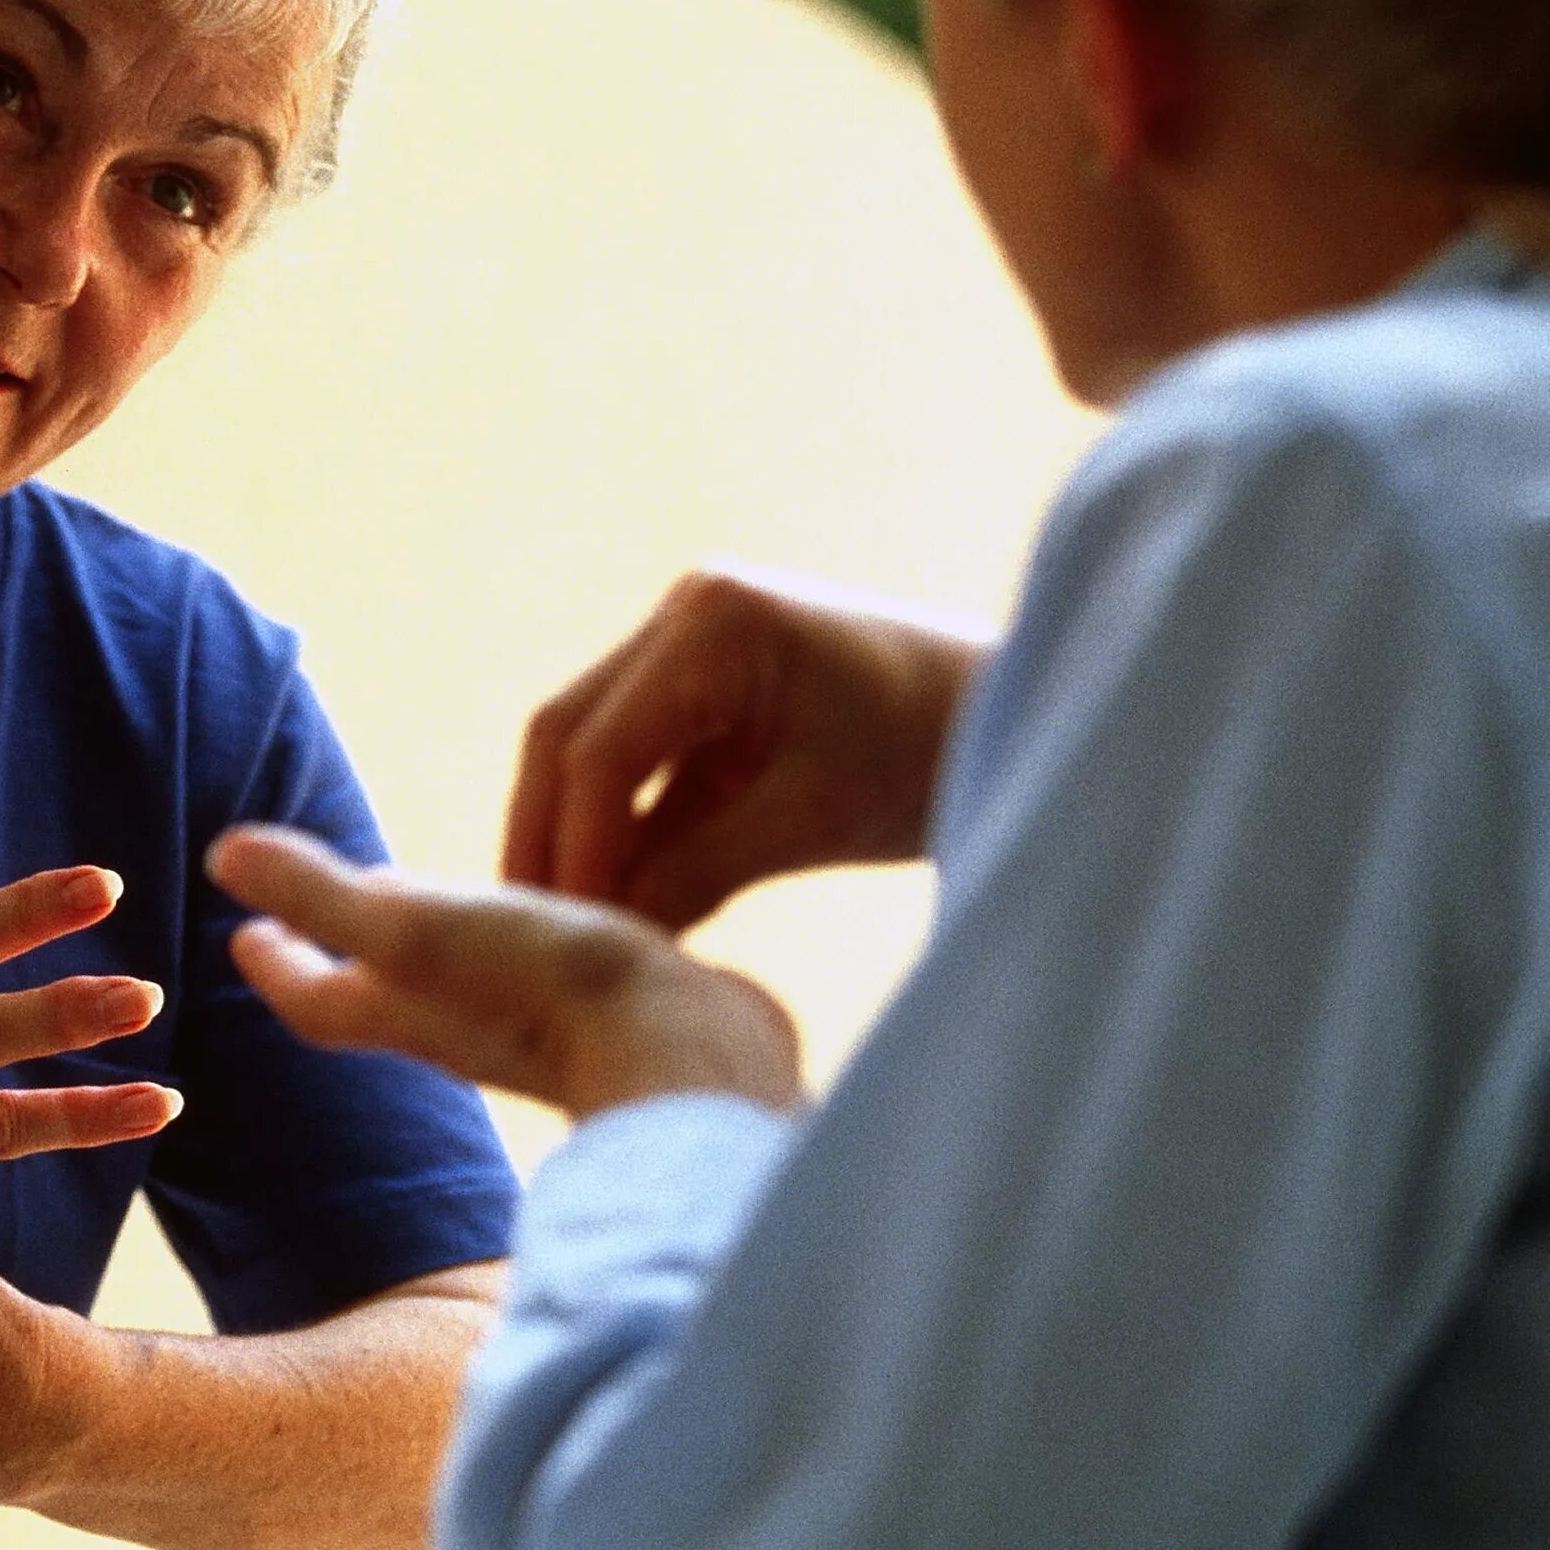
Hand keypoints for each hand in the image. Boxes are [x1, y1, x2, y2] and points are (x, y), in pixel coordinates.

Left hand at [205, 826, 801, 1120]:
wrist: (687, 1061)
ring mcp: (538, 1031)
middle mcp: (463, 1030)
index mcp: (406, 1010)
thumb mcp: (416, 928)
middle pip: (382, 997)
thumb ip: (323, 895)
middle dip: (347, 957)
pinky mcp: (609, 1019)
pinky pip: (545, 979)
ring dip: (439, 952)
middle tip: (325, 914)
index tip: (244, 934)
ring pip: (465, 988)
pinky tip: (559, 922)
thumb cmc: (541, 992)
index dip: (279, 962)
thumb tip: (222, 856)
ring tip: (437, 913)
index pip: (318, 995)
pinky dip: (525, 947)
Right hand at [506, 565, 989, 928]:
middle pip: (570, 733)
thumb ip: (698, 870)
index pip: (603, 747)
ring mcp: (691, 643)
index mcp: (716, 622)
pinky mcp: (707, 686)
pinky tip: (612, 900)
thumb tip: (605, 935)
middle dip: (548, 836)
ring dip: (577, 835)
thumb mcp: (814, 820)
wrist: (1017, 714)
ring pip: (593, 749)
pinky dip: (624, 829)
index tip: (565, 936)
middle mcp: (686, 613)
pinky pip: (640, 763)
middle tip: (532, 936)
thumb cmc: (933, 754)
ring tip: (564, 930)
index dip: (574, 847)